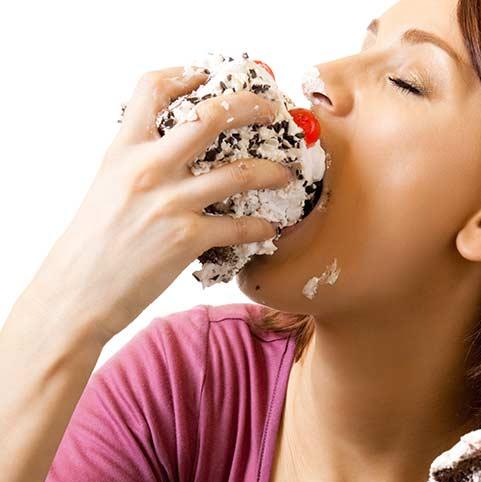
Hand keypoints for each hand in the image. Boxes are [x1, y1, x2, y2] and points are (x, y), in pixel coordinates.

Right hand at [27, 65, 292, 343]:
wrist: (78, 292)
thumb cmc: (92, 246)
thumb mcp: (108, 188)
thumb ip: (139, 167)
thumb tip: (173, 161)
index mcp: (124, 150)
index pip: (153, 89)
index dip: (185, 75)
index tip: (210, 76)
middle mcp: (148, 168)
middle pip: (210, 117)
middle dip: (250, 107)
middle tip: (270, 111)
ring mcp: (170, 202)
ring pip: (238, 173)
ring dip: (271, 172)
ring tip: (286, 175)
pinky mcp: (186, 238)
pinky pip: (238, 226)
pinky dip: (259, 227)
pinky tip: (268, 229)